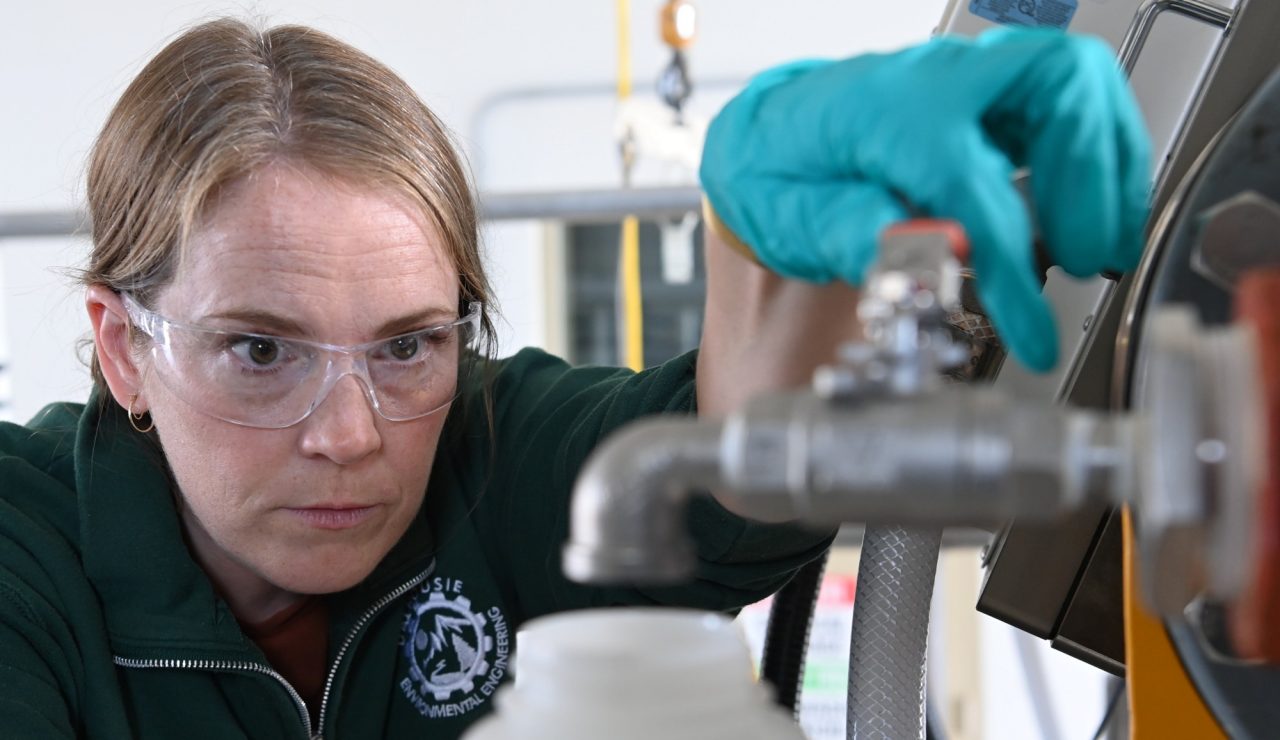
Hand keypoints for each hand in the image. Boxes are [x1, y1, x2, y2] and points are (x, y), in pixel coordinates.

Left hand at [699, 28, 1150, 370]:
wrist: (766, 136)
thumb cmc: (776, 172)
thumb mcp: (790, 217)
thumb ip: (856, 234)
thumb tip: (928, 253)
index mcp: (885, 114)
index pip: (974, 186)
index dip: (1012, 268)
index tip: (1032, 332)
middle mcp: (937, 81)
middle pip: (1058, 85)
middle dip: (1090, 177)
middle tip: (1084, 257)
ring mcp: (970, 78)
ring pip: (1080, 83)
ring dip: (1109, 166)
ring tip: (1102, 246)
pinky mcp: (992, 94)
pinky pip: (1074, 100)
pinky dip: (1101, 154)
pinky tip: (1094, 213)